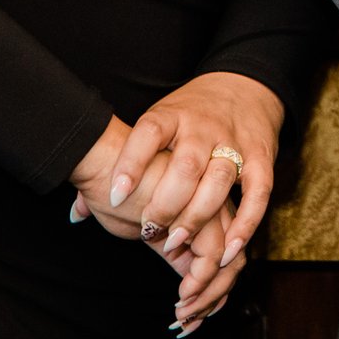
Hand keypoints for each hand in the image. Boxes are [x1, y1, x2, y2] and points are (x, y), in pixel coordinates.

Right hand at [68, 141, 243, 335]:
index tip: (191, 316)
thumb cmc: (119, 191)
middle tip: (187, 322)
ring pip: (228, 263)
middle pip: (234, 261)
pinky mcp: (198, 212)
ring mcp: (211, 208)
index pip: (226, 256)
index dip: (213, 290)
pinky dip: (200, 283)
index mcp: (207, 209)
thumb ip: (169, 246)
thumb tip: (186, 277)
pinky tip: (181, 295)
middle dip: (214, 298)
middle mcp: (215, 208)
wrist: (103, 162)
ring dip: (207, 295)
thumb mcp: (148, 226)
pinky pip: (211, 257)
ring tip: (182, 313)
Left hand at [109, 72, 286, 268]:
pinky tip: (228, 251)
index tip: (114, 194)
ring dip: (198, 216)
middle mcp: (204, 127)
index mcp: (172, 115)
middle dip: (166, 203)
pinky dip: (245, 224)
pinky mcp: (261, 158)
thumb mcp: (153, 126)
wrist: (243, 87)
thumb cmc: (187, 118)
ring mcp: (235, 142)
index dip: (131, 162)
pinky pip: (258, 193)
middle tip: (147, 230)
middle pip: (187, 164)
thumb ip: (117, 170)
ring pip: (220, 179)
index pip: (149, 133)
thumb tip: (77, 213)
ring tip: (175, 243)